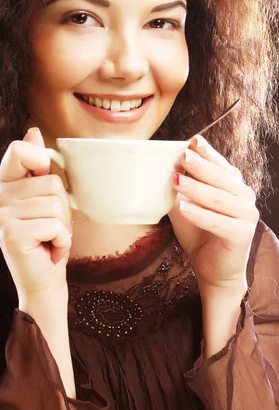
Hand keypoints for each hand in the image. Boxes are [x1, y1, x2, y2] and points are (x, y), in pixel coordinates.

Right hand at [0, 128, 72, 304]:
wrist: (43, 281)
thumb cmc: (47, 238)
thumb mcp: (45, 198)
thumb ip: (37, 166)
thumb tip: (32, 131)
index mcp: (3, 185)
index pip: (18, 150)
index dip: (41, 161)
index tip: (43, 183)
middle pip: (50, 181)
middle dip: (62, 207)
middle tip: (49, 227)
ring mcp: (1, 216)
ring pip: (55, 203)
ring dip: (62, 225)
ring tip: (48, 238)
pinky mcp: (11, 234)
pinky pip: (55, 224)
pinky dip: (62, 240)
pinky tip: (48, 250)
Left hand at [168, 135, 258, 292]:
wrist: (214, 268)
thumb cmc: (199, 232)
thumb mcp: (186, 203)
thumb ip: (180, 185)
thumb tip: (163, 164)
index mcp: (234, 185)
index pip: (220, 164)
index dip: (207, 152)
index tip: (193, 140)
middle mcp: (245, 197)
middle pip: (221, 178)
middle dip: (201, 166)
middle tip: (183, 156)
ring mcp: (247, 216)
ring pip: (219, 198)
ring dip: (196, 188)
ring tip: (175, 180)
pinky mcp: (242, 235)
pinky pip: (218, 222)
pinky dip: (199, 214)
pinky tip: (182, 207)